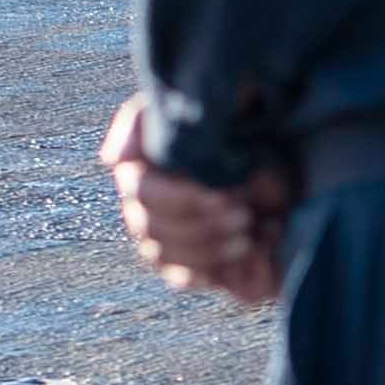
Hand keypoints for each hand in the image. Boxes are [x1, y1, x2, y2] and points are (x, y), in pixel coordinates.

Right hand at [103, 96, 295, 305]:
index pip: (143, 193)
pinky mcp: (180, 260)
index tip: (223, 195)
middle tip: (245, 216)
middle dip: (202, 226)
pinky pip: (178, 276)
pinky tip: (232, 260)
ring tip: (249, 237)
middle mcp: (141, 205)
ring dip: (207, 249)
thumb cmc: (228, 123)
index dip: (182, 200)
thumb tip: (112, 159)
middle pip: (152, 228)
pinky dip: (202, 273)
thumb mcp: (195, 108)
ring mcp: (158, 235)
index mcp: (139, 169)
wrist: (271, 149)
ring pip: (162, 254)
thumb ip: (145, 123)